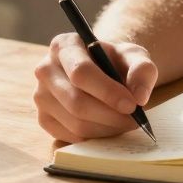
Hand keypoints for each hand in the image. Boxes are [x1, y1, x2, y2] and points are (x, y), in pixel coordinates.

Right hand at [33, 33, 157, 142]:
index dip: (108, 92)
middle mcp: (46, 69)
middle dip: (110, 115)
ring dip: (106, 128)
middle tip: (135, 120)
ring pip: (75, 123)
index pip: (81, 72)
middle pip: (76, 101)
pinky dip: (95, 137)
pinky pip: (70, 136)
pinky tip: (109, 127)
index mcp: (64, 45)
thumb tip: (139, 96)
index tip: (132, 105)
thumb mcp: (134, 56)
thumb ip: (142, 69)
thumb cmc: (116, 61)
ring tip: (126, 122)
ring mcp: (40, 96)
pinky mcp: (43, 118)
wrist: (102, 71)